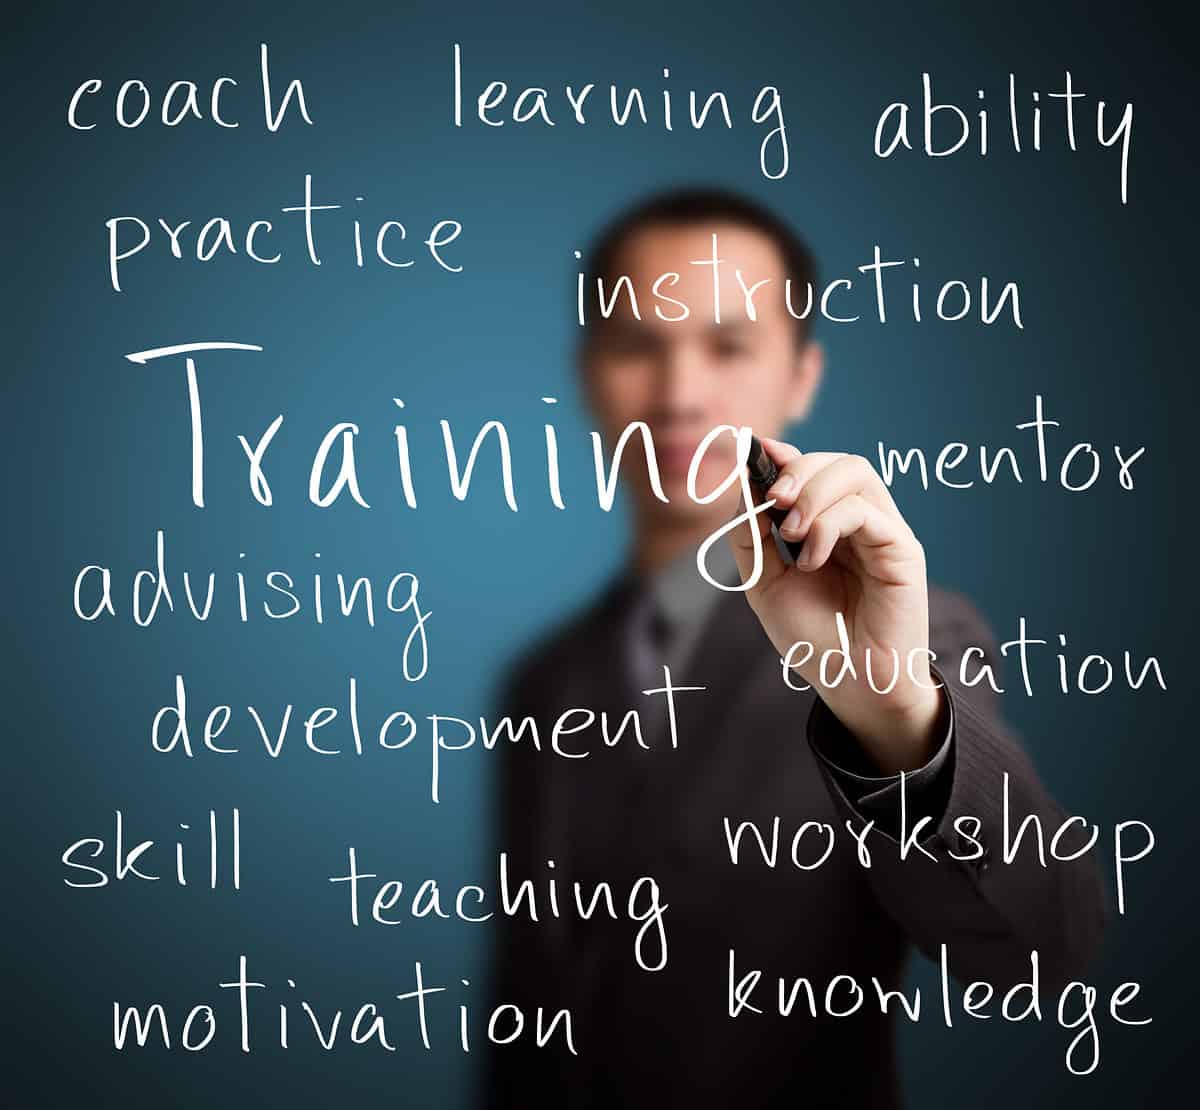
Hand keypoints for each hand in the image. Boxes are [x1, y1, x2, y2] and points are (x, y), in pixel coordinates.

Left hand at [727, 437, 943, 773]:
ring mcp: (884, 532)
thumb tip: (744, 481)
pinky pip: (866, 511)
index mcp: (830, 525)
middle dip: (799, 470)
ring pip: (856, 473)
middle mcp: (861, 522)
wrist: (849, 684)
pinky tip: (811, 559)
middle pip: (838, 461)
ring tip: (790, 532)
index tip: (757, 451)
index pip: (815, 470)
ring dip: (813, 492)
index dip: (787, 455)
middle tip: (773, 500)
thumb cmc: (813, 638)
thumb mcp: (763, 582)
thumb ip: (751, 535)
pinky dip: (829, 525)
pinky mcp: (903, 549)